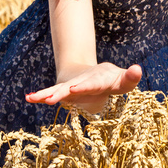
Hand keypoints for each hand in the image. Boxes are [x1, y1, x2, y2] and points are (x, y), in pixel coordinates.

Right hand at [26, 63, 141, 113]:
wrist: (97, 74)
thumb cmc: (112, 80)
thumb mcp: (122, 81)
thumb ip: (130, 77)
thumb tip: (138, 69)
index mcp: (97, 80)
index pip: (92, 84)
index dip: (84, 86)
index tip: (75, 88)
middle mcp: (81, 82)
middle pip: (70, 87)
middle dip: (61, 92)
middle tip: (50, 98)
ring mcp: (70, 87)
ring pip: (57, 91)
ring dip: (47, 94)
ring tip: (33, 98)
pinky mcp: (64, 94)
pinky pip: (51, 95)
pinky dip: (41, 96)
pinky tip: (29, 98)